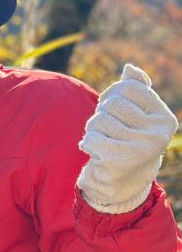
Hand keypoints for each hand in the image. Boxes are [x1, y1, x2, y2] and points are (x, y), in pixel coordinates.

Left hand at [77, 65, 177, 213]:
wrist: (122, 183)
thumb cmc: (127, 140)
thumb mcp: (136, 115)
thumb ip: (135, 90)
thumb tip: (130, 69)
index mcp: (165, 119)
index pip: (129, 87)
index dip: (112, 94)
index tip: (113, 109)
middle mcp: (157, 134)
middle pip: (112, 103)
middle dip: (101, 113)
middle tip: (107, 130)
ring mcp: (139, 149)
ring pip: (98, 120)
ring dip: (92, 130)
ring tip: (103, 141)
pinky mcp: (118, 161)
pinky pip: (90, 138)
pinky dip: (87, 143)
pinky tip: (96, 153)